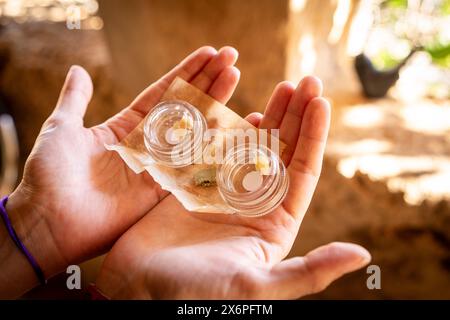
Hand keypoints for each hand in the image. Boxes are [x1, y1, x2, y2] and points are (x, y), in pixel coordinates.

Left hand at [2, 46, 240, 296]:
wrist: (49, 221)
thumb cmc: (51, 174)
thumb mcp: (62, 127)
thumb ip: (75, 99)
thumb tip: (79, 69)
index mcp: (125, 127)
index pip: (162, 93)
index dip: (185, 73)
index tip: (207, 54)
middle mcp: (146, 145)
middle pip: (184, 108)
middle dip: (207, 81)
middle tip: (230, 58)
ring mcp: (157, 167)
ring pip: (194, 131)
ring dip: (215, 104)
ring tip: (234, 76)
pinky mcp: (163, 191)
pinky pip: (192, 164)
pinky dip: (212, 145)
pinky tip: (231, 122)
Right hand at [95, 77, 370, 298]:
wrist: (140, 292)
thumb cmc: (197, 294)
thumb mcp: (258, 286)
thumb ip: (309, 271)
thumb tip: (362, 255)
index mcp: (272, 223)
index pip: (301, 171)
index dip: (312, 136)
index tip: (320, 101)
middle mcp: (252, 204)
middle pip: (281, 151)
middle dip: (295, 116)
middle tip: (306, 81)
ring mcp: (222, 192)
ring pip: (252, 146)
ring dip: (269, 116)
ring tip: (283, 87)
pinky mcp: (194, 185)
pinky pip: (216, 149)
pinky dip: (228, 128)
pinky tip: (241, 110)